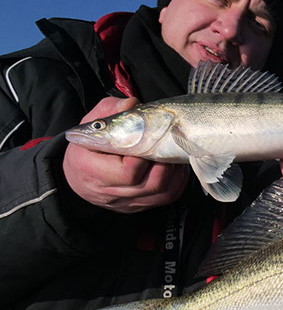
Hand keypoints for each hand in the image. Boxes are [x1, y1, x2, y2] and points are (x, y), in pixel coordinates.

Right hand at [62, 97, 188, 212]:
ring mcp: (125, 202)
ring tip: (173, 155)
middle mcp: (108, 192)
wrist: (78, 174)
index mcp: (90, 170)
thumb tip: (132, 104)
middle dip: (165, 164)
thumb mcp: (93, 122)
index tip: (148, 141)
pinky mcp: (138, 206)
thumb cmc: (89, 144)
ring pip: (162, 195)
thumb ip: (111, 110)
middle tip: (168, 147)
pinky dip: (176, 182)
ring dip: (174, 174)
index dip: (144, 157)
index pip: (128, 172)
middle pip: (150, 185)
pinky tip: (174, 167)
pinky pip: (166, 198)